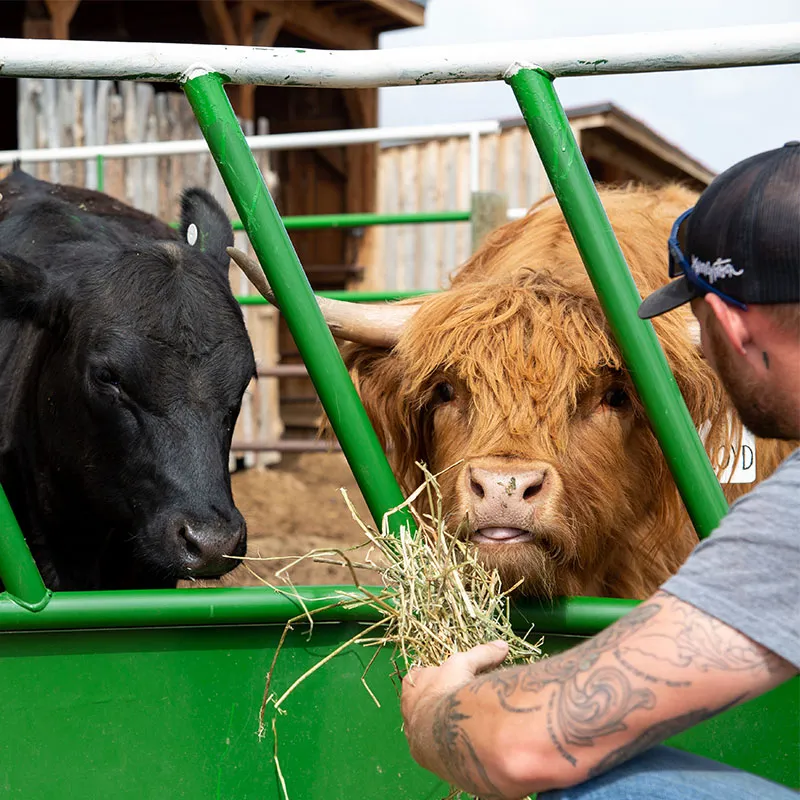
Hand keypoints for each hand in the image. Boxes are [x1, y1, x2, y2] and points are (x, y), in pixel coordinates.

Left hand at [401, 640, 509, 775]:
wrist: (443, 732)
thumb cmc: (448, 691)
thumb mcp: (465, 664)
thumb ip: (482, 655)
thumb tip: (502, 646)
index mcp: (412, 684)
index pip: (418, 676)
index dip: (433, 675)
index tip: (448, 677)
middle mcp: (407, 708)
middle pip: (420, 701)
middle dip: (436, 701)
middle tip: (455, 701)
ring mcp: (413, 732)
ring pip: (424, 725)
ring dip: (439, 724)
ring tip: (460, 724)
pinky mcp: (422, 753)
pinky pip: (430, 746)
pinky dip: (443, 743)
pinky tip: (458, 742)